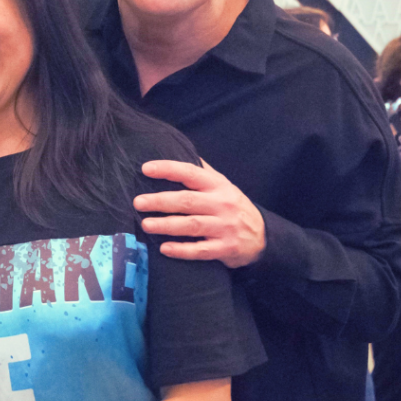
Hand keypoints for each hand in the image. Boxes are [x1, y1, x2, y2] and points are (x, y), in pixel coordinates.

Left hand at [133, 159, 265, 267]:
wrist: (262, 237)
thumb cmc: (232, 207)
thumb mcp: (222, 185)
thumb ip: (201, 172)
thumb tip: (177, 150)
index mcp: (218, 185)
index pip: (191, 173)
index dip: (168, 169)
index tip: (146, 168)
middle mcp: (222, 204)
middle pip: (187, 201)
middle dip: (160, 201)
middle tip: (138, 202)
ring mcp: (225, 227)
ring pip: (192, 225)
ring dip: (166, 225)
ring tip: (145, 224)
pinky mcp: (226, 248)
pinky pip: (200, 250)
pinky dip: (181, 250)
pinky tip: (164, 248)